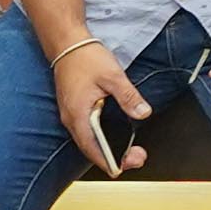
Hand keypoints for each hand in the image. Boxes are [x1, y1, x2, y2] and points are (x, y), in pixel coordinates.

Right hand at [50, 31, 150, 171]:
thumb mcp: (113, 76)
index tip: (126, 166)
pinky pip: (88, 130)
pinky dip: (102, 137)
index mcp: (78, 115)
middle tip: (137, 155)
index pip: (92, 149)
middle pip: (91, 148)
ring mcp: (71, 114)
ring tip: (130, 149)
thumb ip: (129, 97)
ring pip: (90, 140)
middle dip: (114, 156)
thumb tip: (143, 113)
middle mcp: (71, 119)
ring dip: (108, 147)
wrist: (67, 43)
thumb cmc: (86, 57)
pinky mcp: (75, 108)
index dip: (109, 161)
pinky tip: (116, 134)